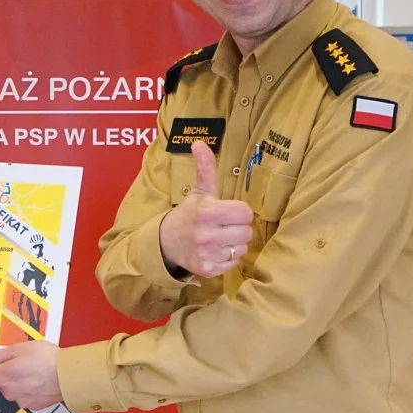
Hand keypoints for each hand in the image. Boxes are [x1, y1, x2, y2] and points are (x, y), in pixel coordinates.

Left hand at [0, 342, 61, 409]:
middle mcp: (8, 392)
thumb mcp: (16, 349)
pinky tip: (37, 378)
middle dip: (4, 372)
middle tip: (19, 361)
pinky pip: (24, 395)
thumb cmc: (46, 360)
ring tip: (32, 369)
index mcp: (1, 378)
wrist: (68, 375)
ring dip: (17, 380)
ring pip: (11, 389)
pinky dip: (28, 388)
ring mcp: (20, 400)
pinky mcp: (32, 405)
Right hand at [159, 140, 253, 277]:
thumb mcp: (199, 190)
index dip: (239, 211)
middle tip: (224, 225)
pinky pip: (233, 264)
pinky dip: (227, 258)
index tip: (228, 211)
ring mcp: (207, 254)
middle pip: (247, 232)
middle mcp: (207, 234)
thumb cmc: (188, 214)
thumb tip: (199, 142)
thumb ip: (205, 167)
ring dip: (234, 244)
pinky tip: (215, 251)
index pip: (245, 212)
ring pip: (241, 248)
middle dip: (238, 227)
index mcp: (207, 212)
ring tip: (220, 238)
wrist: (165, 242)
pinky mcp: (207, 270)